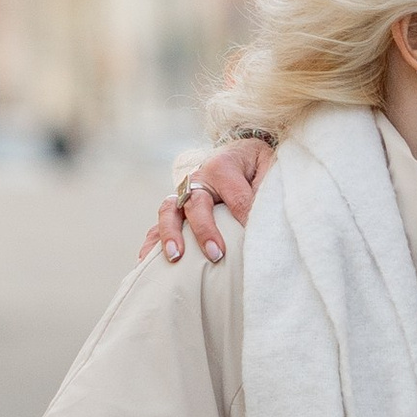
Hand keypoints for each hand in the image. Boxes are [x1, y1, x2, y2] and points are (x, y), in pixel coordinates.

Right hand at [143, 138, 273, 264]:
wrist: (239, 154)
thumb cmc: (256, 165)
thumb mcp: (269, 167)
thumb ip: (267, 187)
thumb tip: (262, 216)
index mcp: (223, 165)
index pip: (236, 197)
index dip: (245, 219)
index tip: (254, 238)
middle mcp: (198, 177)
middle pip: (196, 204)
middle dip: (205, 230)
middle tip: (217, 255)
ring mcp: (184, 193)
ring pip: (170, 211)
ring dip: (171, 235)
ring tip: (176, 258)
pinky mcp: (177, 208)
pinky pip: (158, 224)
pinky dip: (152, 242)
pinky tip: (147, 262)